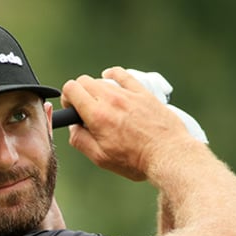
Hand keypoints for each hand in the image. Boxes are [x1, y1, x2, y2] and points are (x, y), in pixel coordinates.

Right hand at [61, 66, 194, 180]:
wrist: (168, 154)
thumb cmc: (135, 160)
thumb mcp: (101, 158)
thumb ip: (80, 141)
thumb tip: (73, 128)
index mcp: (97, 116)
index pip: (72, 89)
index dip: (67, 98)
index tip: (72, 110)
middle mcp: (111, 100)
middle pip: (84, 81)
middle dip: (79, 93)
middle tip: (84, 109)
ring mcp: (128, 94)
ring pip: (101, 80)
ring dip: (96, 89)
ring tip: (101, 104)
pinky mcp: (142, 93)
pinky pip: (123, 75)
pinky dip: (112, 75)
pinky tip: (110, 78)